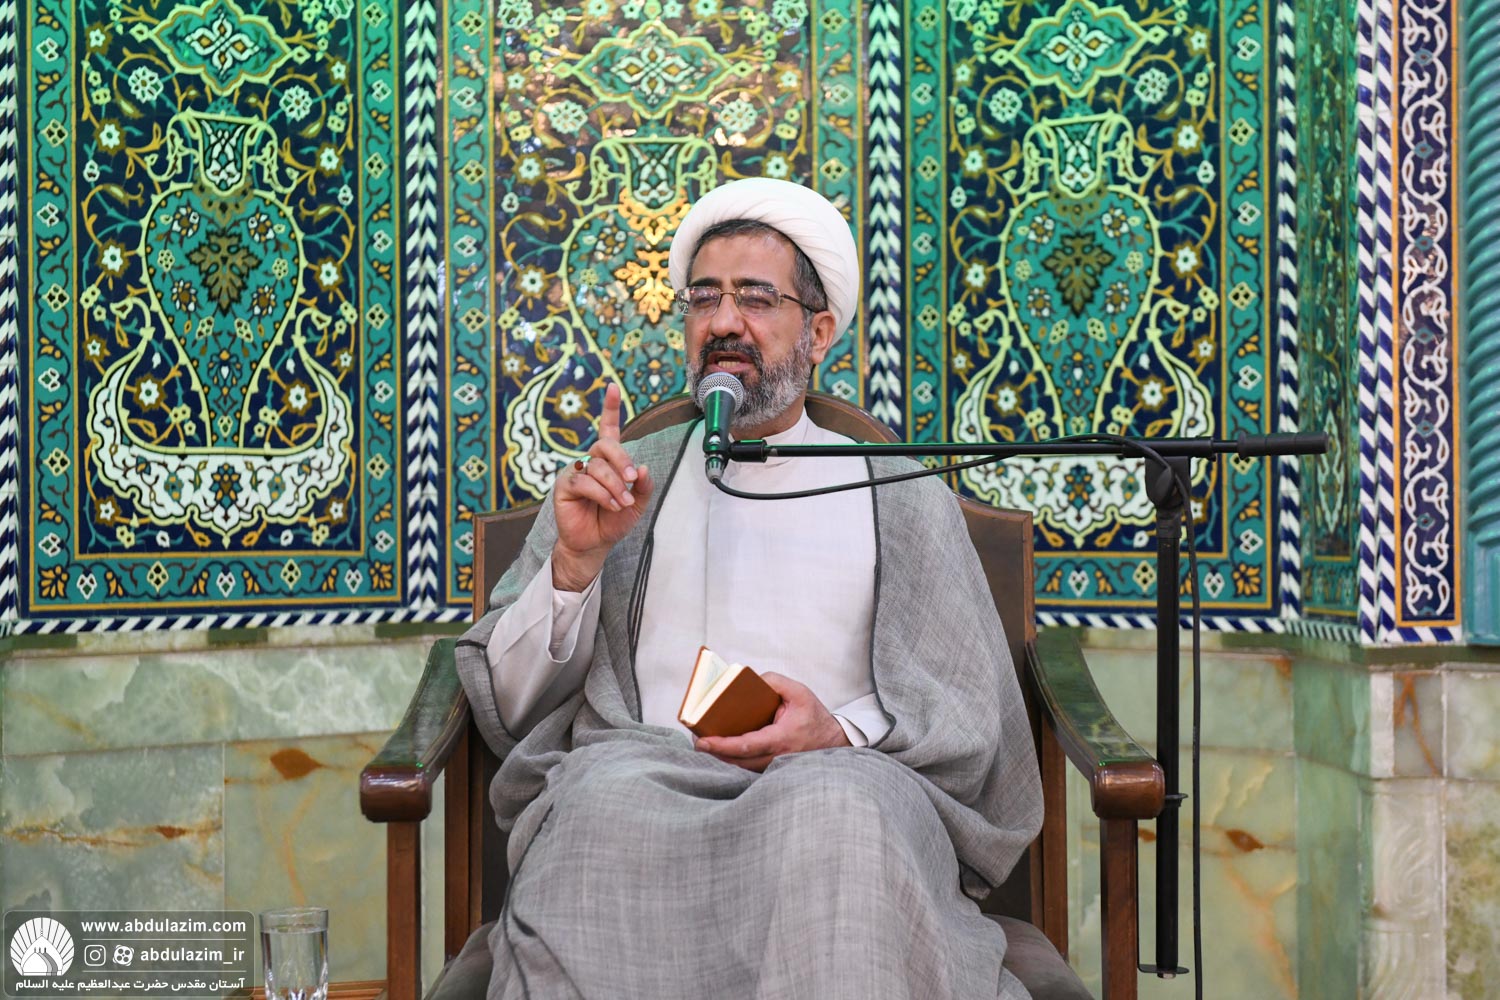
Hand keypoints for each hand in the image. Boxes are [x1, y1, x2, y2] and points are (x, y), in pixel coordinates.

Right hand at [552, 383, 654, 590]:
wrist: (595, 544)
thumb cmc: (613, 521)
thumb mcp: (637, 504)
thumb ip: (643, 486)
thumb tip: (642, 467)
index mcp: (607, 460)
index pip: (608, 429)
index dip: (610, 408)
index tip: (613, 387)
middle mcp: (590, 461)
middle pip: (605, 444)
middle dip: (621, 460)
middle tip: (631, 478)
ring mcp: (575, 472)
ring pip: (597, 466)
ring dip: (614, 485)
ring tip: (622, 503)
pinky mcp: (564, 486)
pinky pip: (585, 482)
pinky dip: (602, 494)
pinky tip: (610, 506)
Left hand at [694, 672, 850, 771]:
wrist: (833, 740)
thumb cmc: (815, 716)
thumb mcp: (800, 692)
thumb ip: (775, 682)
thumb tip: (752, 680)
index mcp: (781, 739)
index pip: (746, 746)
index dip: (722, 745)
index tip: (703, 741)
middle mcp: (775, 757)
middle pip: (737, 760)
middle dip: (714, 751)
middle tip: (696, 739)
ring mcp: (772, 765)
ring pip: (741, 766)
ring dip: (721, 756)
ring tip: (704, 741)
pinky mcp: (771, 767)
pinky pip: (748, 765)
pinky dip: (732, 758)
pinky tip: (720, 747)